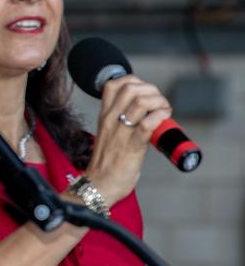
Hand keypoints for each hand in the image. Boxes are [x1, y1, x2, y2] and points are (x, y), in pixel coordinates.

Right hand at [84, 75, 171, 204]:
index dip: (134, 81)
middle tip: (159, 103)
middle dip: (152, 90)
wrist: (100, 185)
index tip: (145, 92)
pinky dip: (160, 117)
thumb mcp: (109, 134)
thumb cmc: (107, 162)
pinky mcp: (132, 146)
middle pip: (130, 88)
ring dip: (160, 102)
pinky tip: (164, 119)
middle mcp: (111, 120)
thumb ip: (121, 120)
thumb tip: (145, 111)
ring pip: (141, 102)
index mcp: (105, 116)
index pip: (113, 84)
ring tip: (165, 111)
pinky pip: (147, 124)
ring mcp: (121, 132)